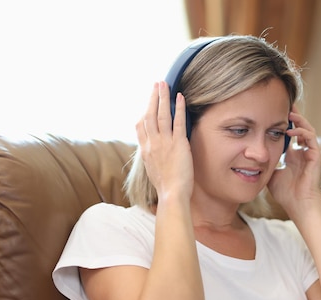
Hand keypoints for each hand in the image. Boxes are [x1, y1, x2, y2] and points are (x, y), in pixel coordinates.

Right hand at [135, 81, 193, 203]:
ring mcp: (164, 142)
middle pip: (149, 115)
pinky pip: (178, 122)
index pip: (140, 126)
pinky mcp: (178, 144)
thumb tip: (153, 152)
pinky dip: (179, 108)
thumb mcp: (152, 170)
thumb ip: (152, 157)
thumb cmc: (165, 187)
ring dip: (163, 97)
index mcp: (145, 150)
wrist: (171, 194)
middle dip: (152, 97)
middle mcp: (152, 143)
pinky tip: (180, 97)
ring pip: (161, 114)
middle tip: (156, 84)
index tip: (147, 103)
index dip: (144, 112)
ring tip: (164, 84)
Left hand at [268, 110, 320, 217]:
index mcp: (294, 155)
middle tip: (283, 103)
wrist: (300, 206)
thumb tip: (251, 156)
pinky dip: (302, 132)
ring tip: (289, 112)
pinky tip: (291, 129)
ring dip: (299, 120)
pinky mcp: (316, 156)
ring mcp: (310, 153)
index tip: (273, 113)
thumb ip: (265, 163)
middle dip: (293, 115)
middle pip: (300, 127)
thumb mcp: (270, 174)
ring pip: (307, 129)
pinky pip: (311, 138)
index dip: (284, 123)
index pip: (290, 133)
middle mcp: (303, 152)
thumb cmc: (287, 194)